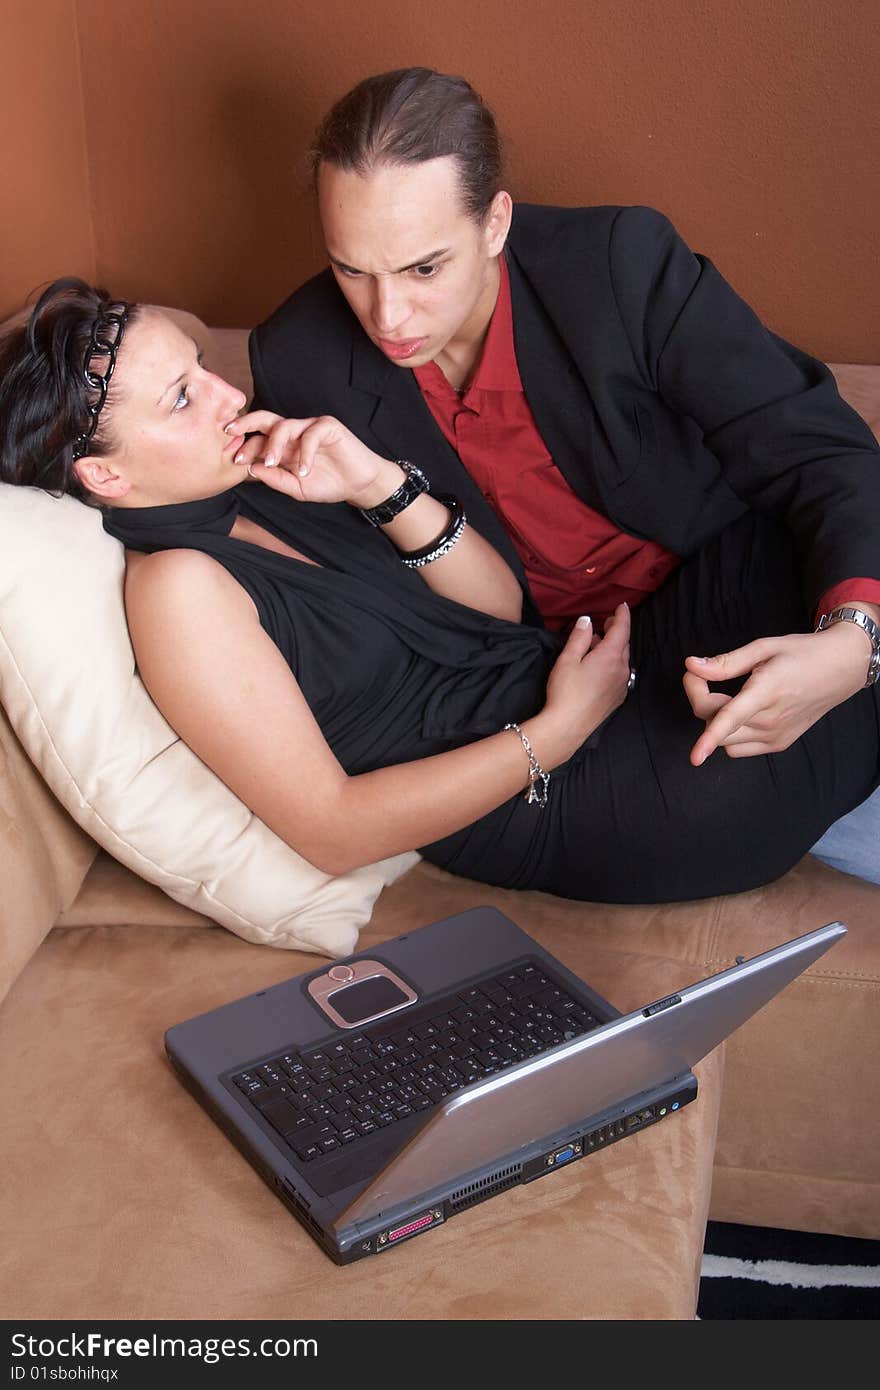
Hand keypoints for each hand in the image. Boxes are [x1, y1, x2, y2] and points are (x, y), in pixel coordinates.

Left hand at [226, 411, 400, 505]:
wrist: (358, 485)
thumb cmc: (329, 484)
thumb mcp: (297, 488)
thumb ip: (276, 479)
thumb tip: (252, 469)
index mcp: (282, 446)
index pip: (259, 439)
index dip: (246, 447)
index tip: (234, 459)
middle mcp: (293, 432)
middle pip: (265, 420)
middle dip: (247, 423)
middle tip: (232, 432)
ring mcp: (309, 427)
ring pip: (284, 426)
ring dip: (274, 444)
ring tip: (272, 463)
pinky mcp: (328, 426)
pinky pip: (311, 435)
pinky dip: (305, 453)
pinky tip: (305, 470)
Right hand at [537, 603, 631, 762]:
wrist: (568, 727)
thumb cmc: (565, 691)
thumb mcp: (568, 659)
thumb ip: (580, 637)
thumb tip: (587, 621)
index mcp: (611, 656)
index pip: (622, 629)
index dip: (622, 615)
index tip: (622, 606)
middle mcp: (622, 669)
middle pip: (624, 643)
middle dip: (616, 631)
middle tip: (605, 623)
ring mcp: (622, 685)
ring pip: (622, 659)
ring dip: (613, 649)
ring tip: (596, 646)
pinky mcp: (617, 697)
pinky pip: (620, 674)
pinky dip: (613, 664)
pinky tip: (599, 668)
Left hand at [683, 622, 874, 764]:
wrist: (842, 668)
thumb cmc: (803, 653)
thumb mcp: (764, 648)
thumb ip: (726, 662)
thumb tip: (692, 665)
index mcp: (768, 691)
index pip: (731, 718)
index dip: (709, 739)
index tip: (695, 757)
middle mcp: (772, 720)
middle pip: (718, 726)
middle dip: (701, 701)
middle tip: (704, 676)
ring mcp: (777, 736)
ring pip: (727, 741)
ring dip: (716, 720)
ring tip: (728, 695)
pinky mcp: (779, 744)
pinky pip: (740, 748)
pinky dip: (731, 733)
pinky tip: (741, 712)